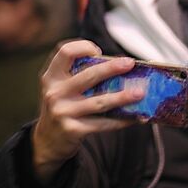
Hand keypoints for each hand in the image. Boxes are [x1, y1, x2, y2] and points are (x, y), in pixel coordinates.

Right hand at [30, 41, 143, 181]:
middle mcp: (54, 92)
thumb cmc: (62, 107)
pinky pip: (102, 123)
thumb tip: (117, 65)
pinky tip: (134, 117)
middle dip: (111, 67)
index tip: (99, 52)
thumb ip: (78, 75)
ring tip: (139, 93)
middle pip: (88, 75)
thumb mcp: (61, 88)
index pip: (65, 51)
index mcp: (52, 76)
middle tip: (129, 64)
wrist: (48, 140)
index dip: (83, 47)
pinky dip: (120, 120)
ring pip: (99, 101)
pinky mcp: (72, 130)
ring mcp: (63, 112)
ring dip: (122, 97)